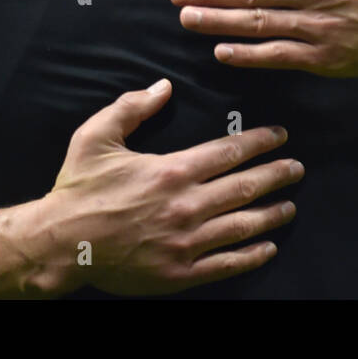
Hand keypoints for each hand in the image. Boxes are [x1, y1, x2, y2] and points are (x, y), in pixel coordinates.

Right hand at [39, 79, 304, 295]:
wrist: (60, 244)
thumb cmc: (78, 188)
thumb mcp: (96, 136)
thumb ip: (131, 107)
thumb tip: (163, 86)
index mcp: (172, 171)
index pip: (230, 151)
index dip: (260, 141)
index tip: (280, 135)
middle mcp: (186, 206)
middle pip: (246, 187)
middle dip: (277, 175)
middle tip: (298, 168)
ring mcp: (185, 242)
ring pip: (243, 225)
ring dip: (272, 214)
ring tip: (290, 205)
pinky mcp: (179, 272)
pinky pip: (226, 264)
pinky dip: (252, 256)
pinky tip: (268, 247)